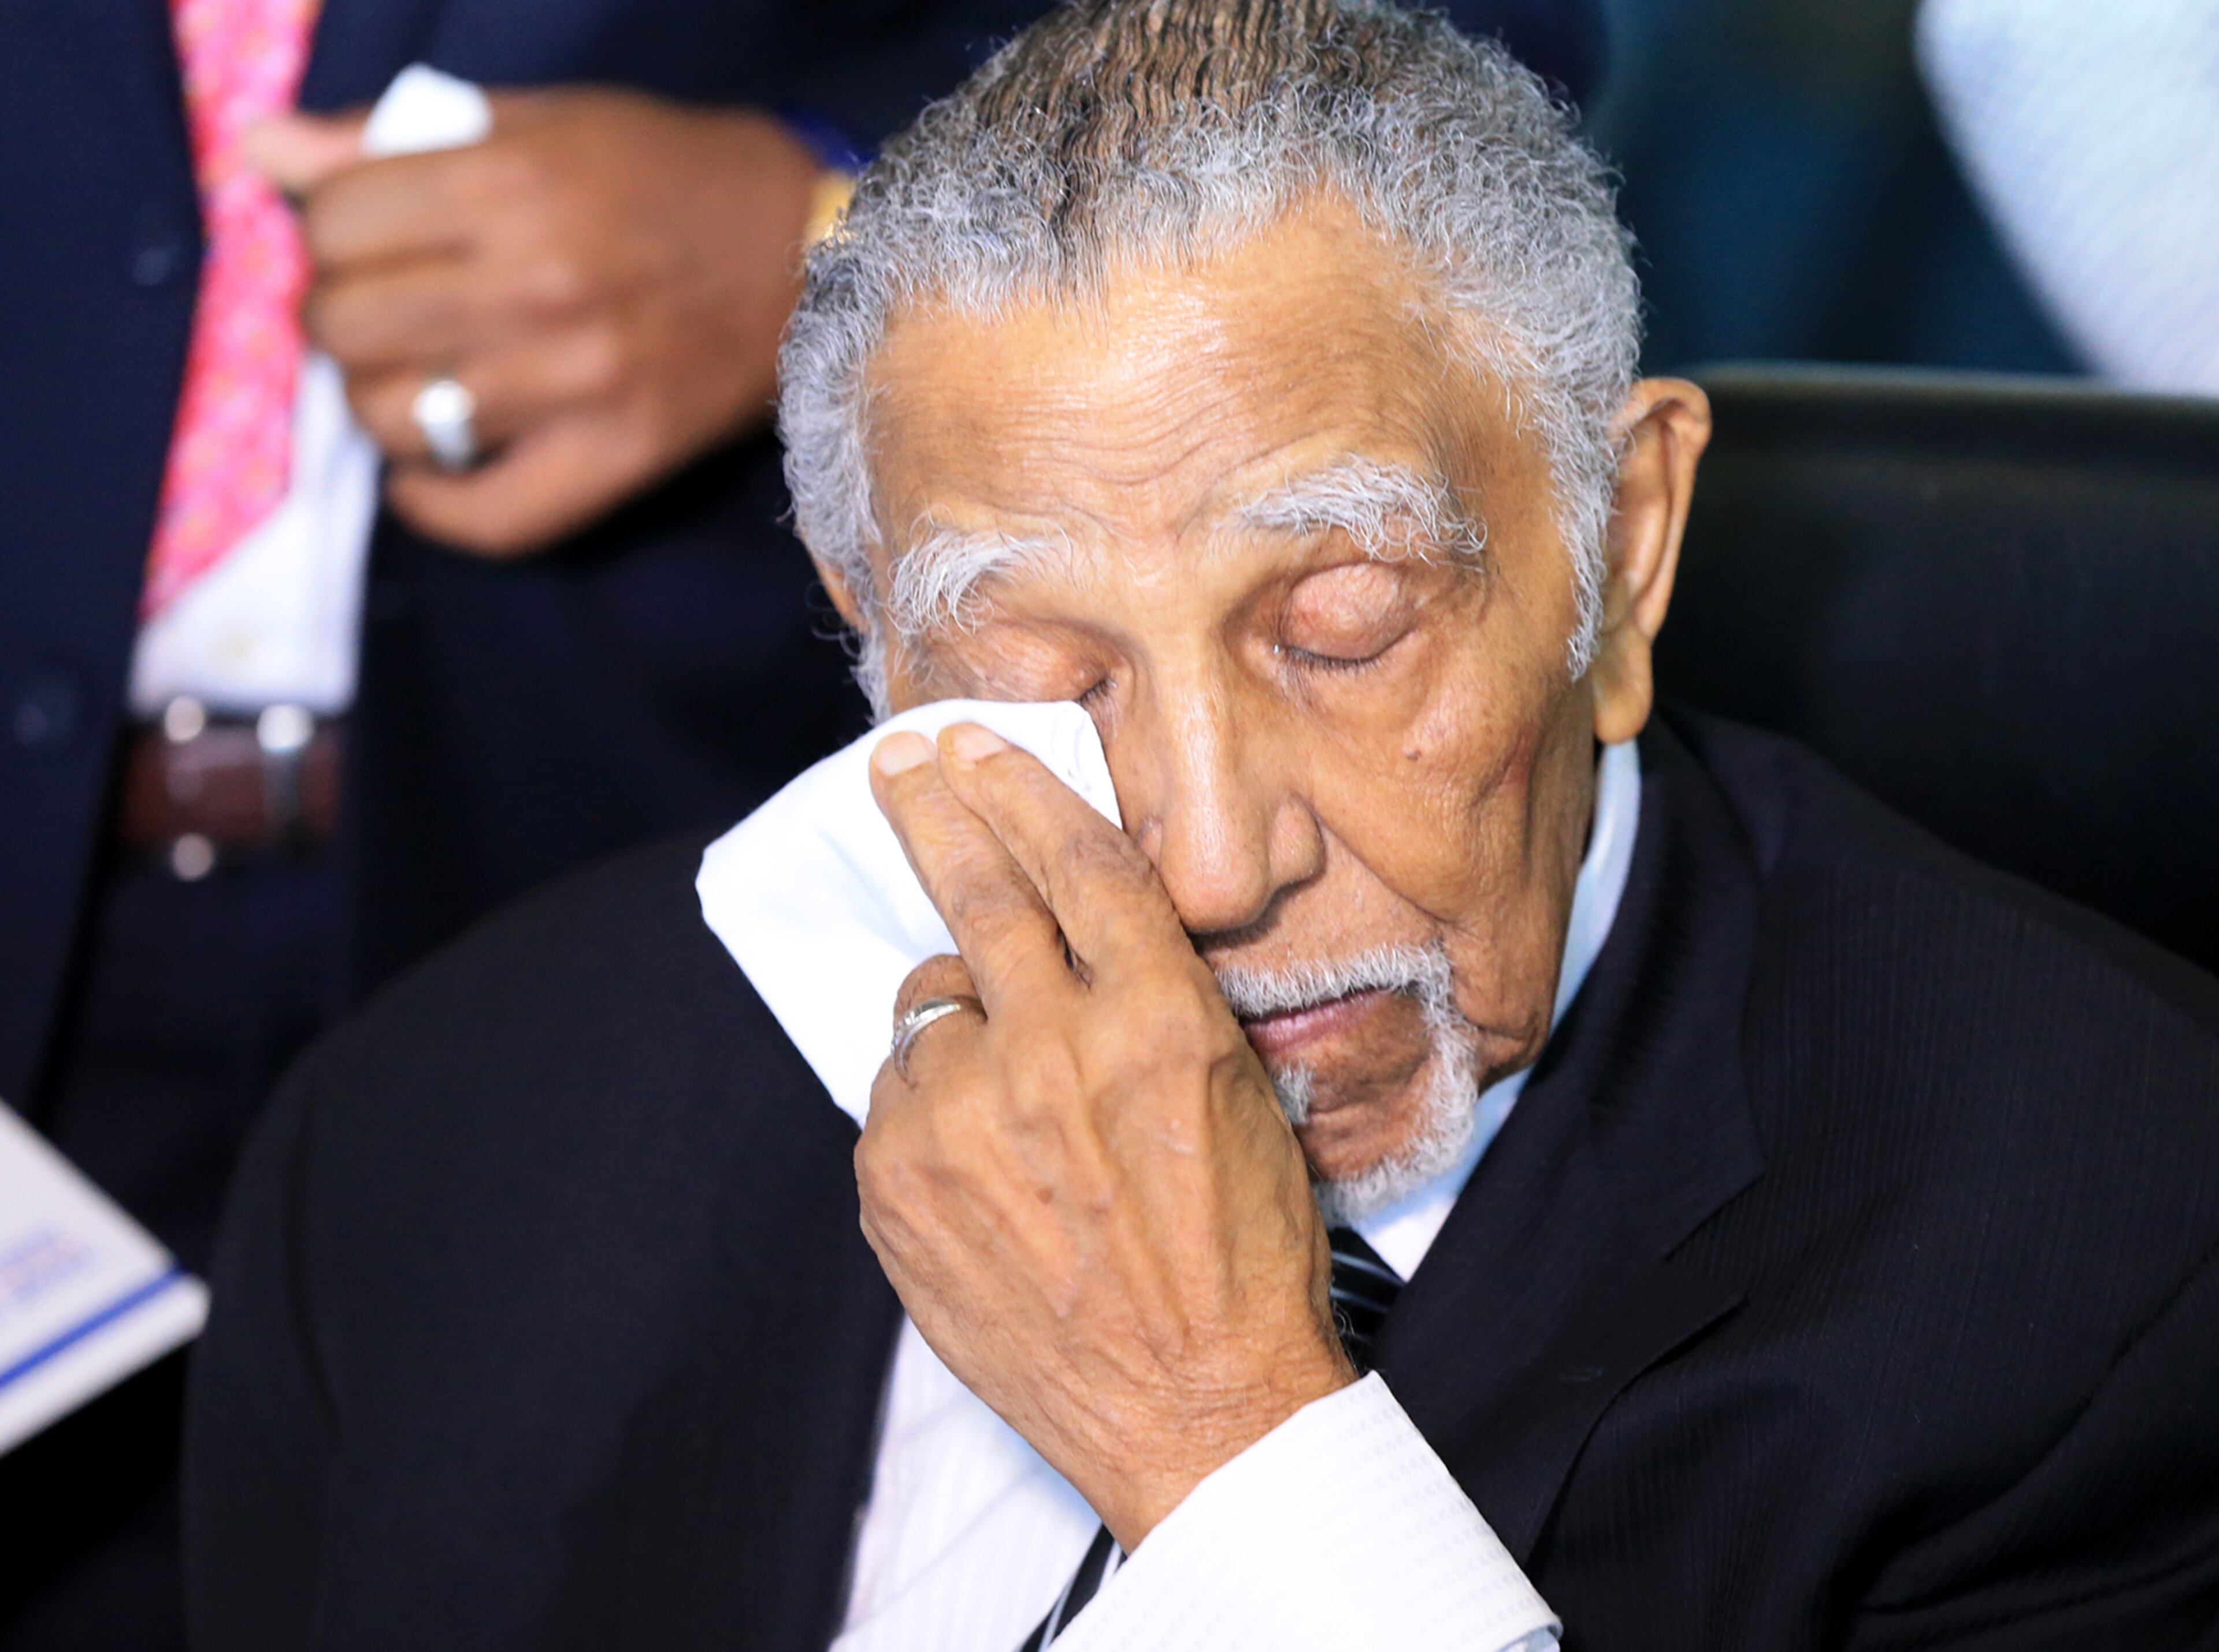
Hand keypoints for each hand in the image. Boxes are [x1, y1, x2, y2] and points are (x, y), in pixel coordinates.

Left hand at [249, 90, 822, 555]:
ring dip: (378, 405)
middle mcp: (536, 287)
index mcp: (511, 185)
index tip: (359, 242)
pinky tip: (424, 474)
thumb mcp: (544, 122)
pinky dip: (433, 504)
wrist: (814, 257)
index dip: (325, 232)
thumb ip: (399, 137)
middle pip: (346, 325)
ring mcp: (576, 383)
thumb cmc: (672, 178)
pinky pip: (488, 515)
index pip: (334, 224)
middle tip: (379, 314)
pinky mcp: (617, 455)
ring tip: (411, 381)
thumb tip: (267, 151)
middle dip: (339, 318)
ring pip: (393, 420)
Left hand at [862, 723, 1353, 1550]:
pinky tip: (985, 1164)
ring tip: (1011, 1102)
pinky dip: (930, 1106)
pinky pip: (896, 1097)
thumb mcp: (1237, 1097)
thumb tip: (1063, 922)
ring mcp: (964, 1119)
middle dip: (932, 810)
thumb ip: (1149, 998)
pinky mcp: (898, 1185)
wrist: (1197, 1414)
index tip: (972, 747)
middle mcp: (1054, 1051)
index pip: (1076, 860)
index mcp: (1158, 1019)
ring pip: (927, 1010)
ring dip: (959, 1026)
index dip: (1021, 790)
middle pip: (975, 891)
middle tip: (898, 766)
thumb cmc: (1239, 1254)